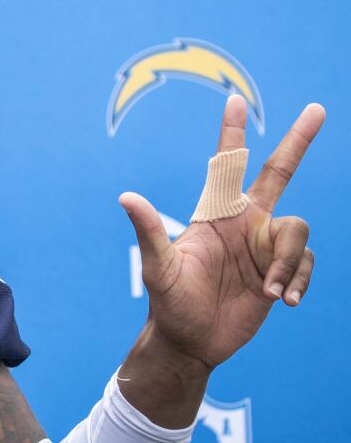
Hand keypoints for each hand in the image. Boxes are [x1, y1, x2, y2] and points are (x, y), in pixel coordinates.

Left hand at [121, 95, 321, 369]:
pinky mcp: (281, 271)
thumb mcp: (158, 267)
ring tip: (269, 292)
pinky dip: (298, 281)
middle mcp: (244, 222)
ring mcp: (265, 246)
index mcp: (215, 213)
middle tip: (316, 108)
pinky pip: (305, 263)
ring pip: (298, 231)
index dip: (231, 134)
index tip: (233, 101)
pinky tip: (283, 301)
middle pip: (278, 173)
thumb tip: (126, 196)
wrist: (192, 341)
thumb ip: (149, 231)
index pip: (225, 165)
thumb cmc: (170, 301)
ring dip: (288, 263)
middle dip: (298, 141)